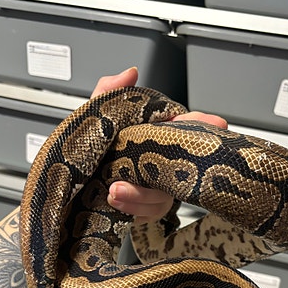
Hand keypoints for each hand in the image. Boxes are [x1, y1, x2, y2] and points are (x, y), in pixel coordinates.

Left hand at [94, 68, 227, 223]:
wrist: (71, 185)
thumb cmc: (89, 150)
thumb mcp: (96, 119)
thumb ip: (109, 94)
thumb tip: (130, 74)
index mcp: (152, 138)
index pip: (184, 128)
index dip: (201, 124)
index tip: (216, 122)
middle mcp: (158, 164)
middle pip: (181, 166)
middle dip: (174, 169)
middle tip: (154, 167)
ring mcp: (153, 189)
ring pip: (164, 195)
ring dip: (141, 193)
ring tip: (115, 189)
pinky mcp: (142, 210)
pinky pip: (147, 212)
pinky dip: (131, 208)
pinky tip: (115, 201)